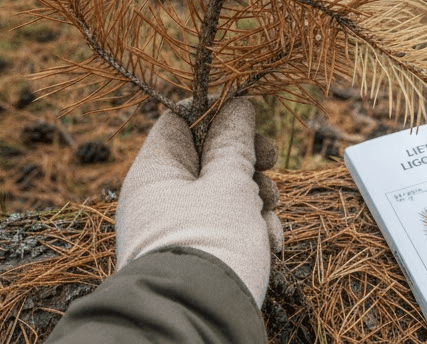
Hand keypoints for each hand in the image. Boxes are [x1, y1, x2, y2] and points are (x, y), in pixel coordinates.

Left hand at [115, 97, 281, 306]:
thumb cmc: (212, 246)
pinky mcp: (195, 256)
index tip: (250, 117)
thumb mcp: (230, 183)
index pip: (180, 119)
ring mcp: (176, 229)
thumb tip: (236, 105)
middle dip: (247, 160)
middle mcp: (159, 197)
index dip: (218, 112)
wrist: (197, 326)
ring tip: (270, 214)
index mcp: (156, 171)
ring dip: (255, 197)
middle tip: (271, 162)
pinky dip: (249, 228)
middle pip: (208, 156)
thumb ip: (235, 141)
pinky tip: (269, 242)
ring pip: (222, 193)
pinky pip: (224, 226)